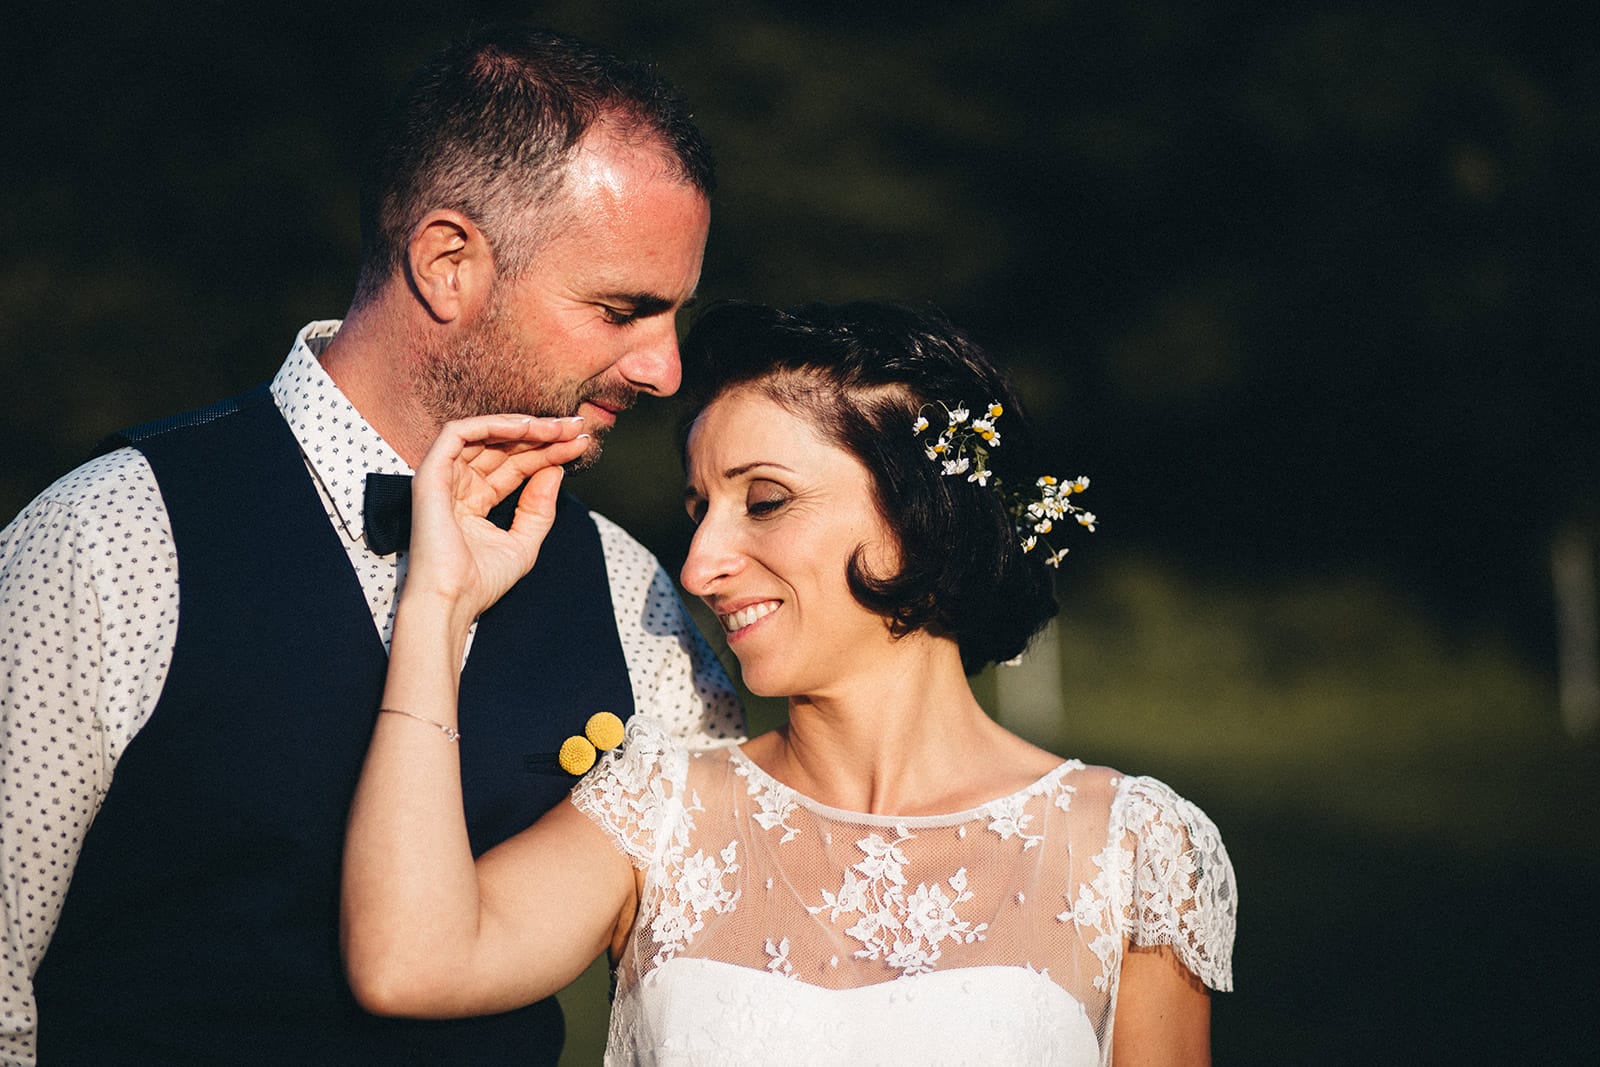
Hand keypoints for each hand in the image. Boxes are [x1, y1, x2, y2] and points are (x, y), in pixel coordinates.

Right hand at [404, 414, 590, 620]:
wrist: (452, 601)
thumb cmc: (481, 582)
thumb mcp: (524, 543)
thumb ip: (539, 508)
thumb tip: (555, 470)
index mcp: (475, 501)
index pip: (516, 467)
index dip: (548, 453)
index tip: (579, 445)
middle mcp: (458, 485)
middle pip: (505, 448)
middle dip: (543, 435)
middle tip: (576, 427)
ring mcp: (443, 478)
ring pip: (485, 434)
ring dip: (524, 426)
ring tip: (559, 428)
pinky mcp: (430, 474)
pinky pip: (458, 433)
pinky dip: (493, 424)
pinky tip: (527, 428)